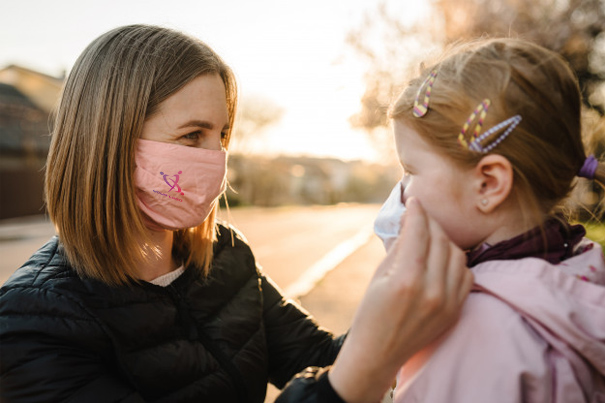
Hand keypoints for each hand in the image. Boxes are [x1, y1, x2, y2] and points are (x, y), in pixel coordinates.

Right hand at [328, 197, 472, 402]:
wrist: (379, 353)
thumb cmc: (371, 312)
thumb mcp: (378, 276)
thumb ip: (399, 247)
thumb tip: (411, 221)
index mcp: (405, 280)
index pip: (418, 232)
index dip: (416, 211)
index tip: (413, 201)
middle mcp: (431, 290)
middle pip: (440, 239)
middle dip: (429, 222)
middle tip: (420, 217)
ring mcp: (447, 302)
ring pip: (457, 254)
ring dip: (443, 240)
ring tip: (429, 238)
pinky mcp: (456, 310)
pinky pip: (466, 274)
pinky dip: (455, 262)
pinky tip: (441, 260)